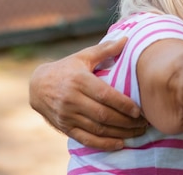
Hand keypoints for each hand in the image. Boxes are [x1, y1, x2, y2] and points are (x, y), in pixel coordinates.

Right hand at [29, 37, 147, 149]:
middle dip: (126, 121)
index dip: (123, 104)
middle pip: (103, 114)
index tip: (139, 110)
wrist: (37, 85)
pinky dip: (103, 144)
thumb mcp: (83, 56)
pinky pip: (86, 139)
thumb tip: (126, 39)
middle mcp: (72, 99)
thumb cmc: (67, 68)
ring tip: (137, 132)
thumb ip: (105, 49)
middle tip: (144, 123)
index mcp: (79, 80)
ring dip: (120, 133)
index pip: (105, 95)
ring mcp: (67, 115)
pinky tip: (120, 143)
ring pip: (97, 128)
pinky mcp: (65, 127)